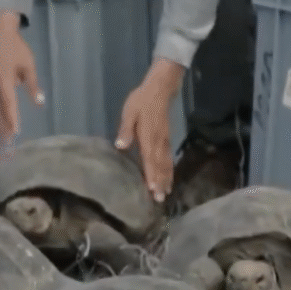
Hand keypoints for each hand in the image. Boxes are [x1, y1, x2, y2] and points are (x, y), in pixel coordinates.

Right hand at [0, 11, 45, 147]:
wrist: (0, 34)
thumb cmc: (17, 49)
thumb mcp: (29, 65)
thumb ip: (32, 85)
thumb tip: (39, 102)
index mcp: (4, 79)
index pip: (9, 103)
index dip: (11, 119)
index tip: (15, 132)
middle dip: (2, 127)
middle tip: (7, 143)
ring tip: (0, 139)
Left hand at [115, 58, 186, 202]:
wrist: (159, 89)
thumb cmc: (141, 101)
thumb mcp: (129, 113)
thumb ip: (125, 130)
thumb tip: (120, 146)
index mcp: (148, 137)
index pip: (149, 159)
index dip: (151, 175)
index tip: (152, 189)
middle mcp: (158, 142)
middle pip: (160, 166)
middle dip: (160, 183)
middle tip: (160, 200)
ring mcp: (164, 142)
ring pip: (166, 164)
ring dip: (166, 179)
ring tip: (166, 194)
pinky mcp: (167, 140)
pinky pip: (169, 159)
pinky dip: (170, 171)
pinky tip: (169, 179)